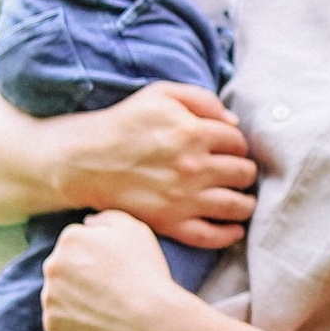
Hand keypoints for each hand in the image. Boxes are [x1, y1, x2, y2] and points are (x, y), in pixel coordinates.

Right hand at [0, 69, 257, 238]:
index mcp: (194, 132)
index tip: (230, 150)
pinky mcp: (171, 224)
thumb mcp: (160, 95)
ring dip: (246, 202)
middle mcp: (195, 167)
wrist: (83, 161)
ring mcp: (184, 199)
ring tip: (242, 199)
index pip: (238, 142)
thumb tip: (233, 123)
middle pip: (244, 174)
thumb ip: (202, 100)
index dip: (237, 145)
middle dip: (245, 172)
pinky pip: (213, 236)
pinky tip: (234, 228)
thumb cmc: (123, 123)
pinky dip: (230, 233)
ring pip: (238, 205)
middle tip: (238, 174)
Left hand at [40, 208, 189, 330]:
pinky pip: (61, 322)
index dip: (98, 256)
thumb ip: (108, 219)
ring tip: (107, 309)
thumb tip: (88, 223)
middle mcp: (52, 266)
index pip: (77, 243)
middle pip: (64, 268)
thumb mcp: (135, 230)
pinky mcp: (52, 326)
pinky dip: (76, 324)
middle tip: (111, 290)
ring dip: (76, 299)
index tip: (115, 269)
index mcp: (70, 239)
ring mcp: (50, 298)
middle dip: (82, 276)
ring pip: (60, 296)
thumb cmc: (145, 273)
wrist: (149, 322)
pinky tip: (99, 325)